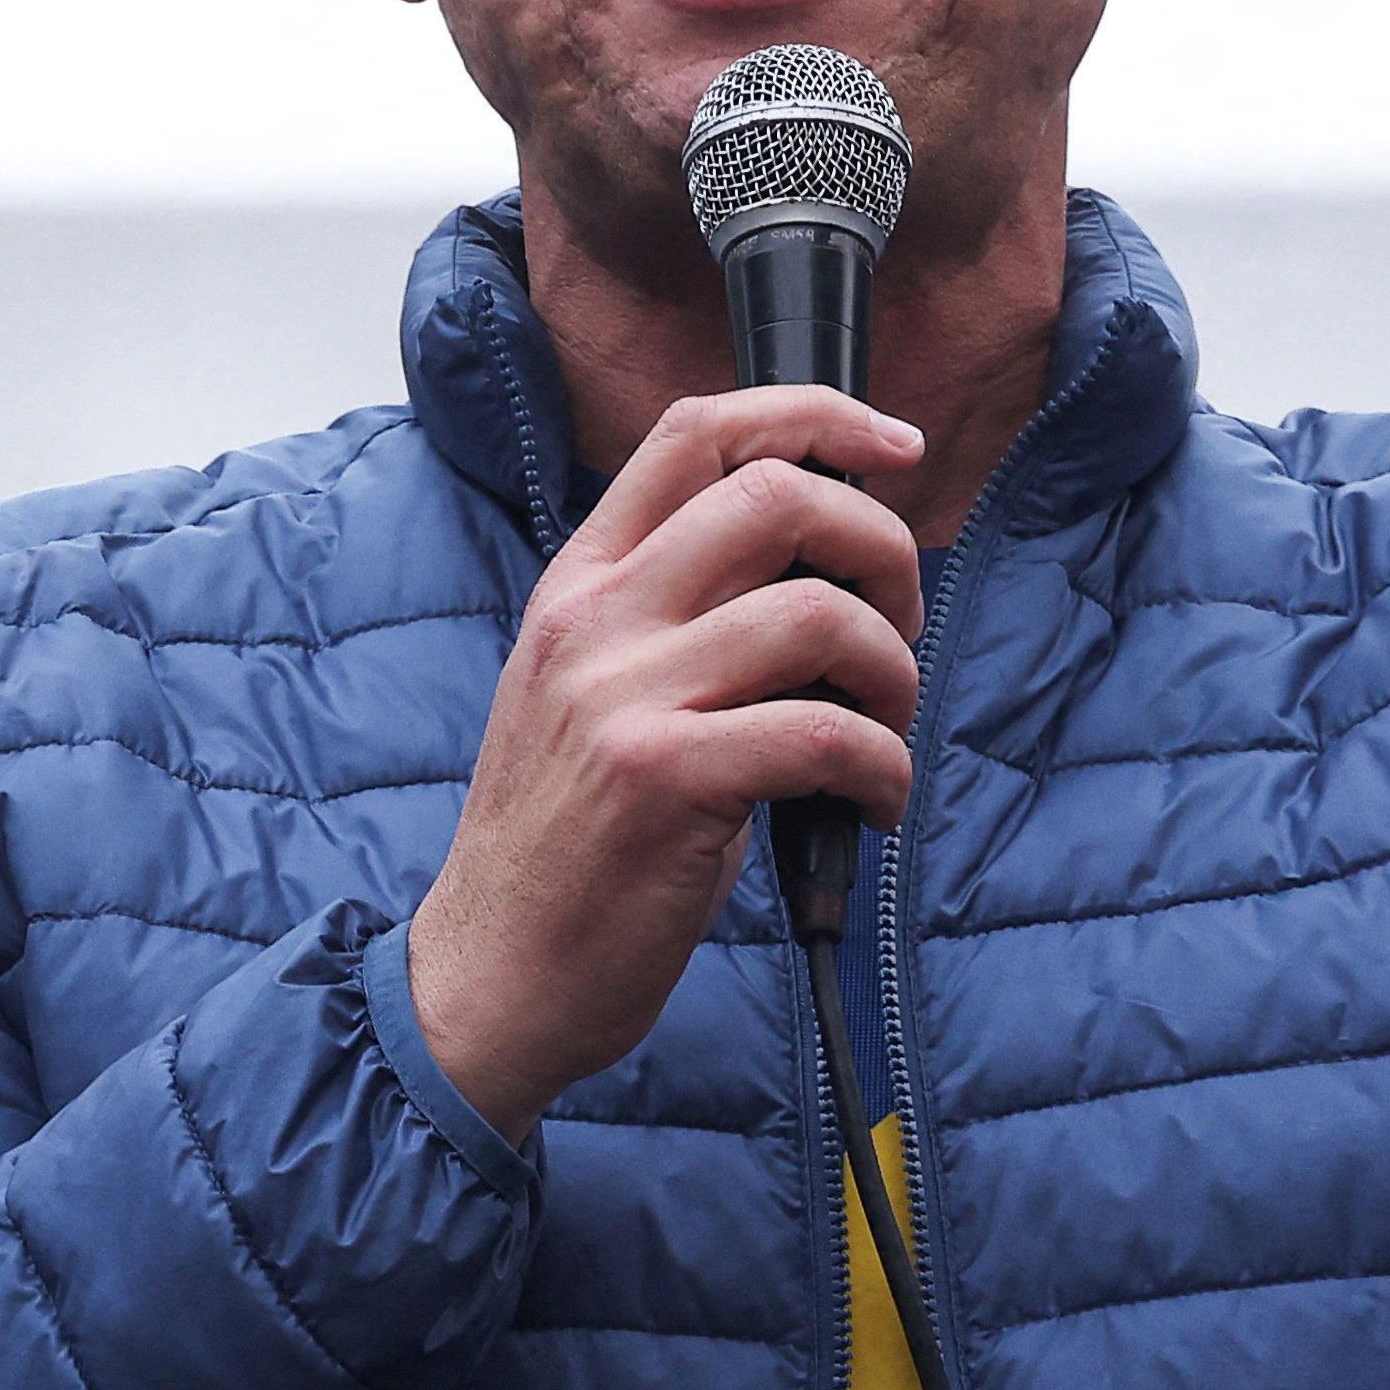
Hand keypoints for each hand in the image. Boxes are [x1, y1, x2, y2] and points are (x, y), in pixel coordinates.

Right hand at [409, 385, 927, 1140]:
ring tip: (883, 735)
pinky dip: (884, 768)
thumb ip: (676, 618)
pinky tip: (869, 806)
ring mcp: (622, 697)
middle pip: (777, 497)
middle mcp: (593, 622)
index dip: (814, 416)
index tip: (894, 449)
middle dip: (885, 550)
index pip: (696, 432)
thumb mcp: (589, 697)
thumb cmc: (567, 847)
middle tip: (898, 631)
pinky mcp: (664, 781)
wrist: (491, 973)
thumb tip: (829, 573)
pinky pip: (827, 732)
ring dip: (895, 675)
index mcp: (578, 587)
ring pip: (820, 614)